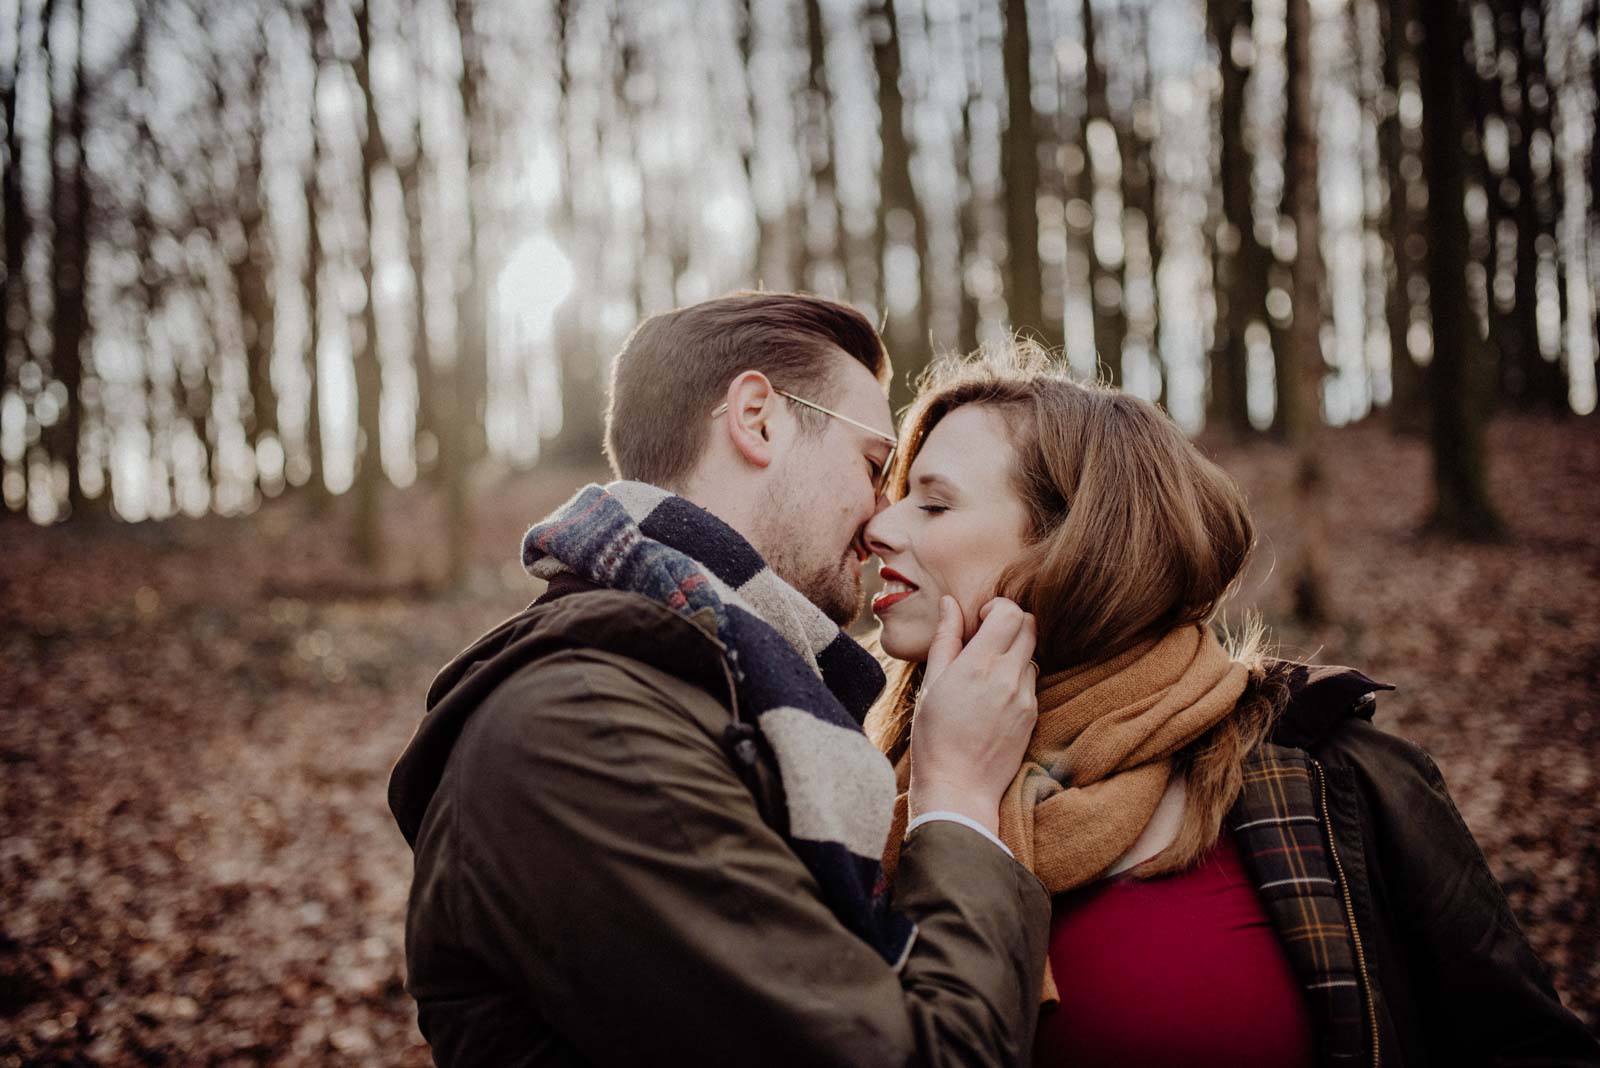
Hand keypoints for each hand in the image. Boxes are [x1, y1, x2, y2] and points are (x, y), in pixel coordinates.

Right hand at [907, 595, 1038, 836]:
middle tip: (986, 639)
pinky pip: (1032, 682)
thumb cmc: (935, 736)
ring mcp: (1025, 697)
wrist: (959, 786)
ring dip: (1014, 652)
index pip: (1010, 612)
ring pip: (1032, 653)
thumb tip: (950, 604)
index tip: (980, 620)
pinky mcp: (1033, 715)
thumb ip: (945, 638)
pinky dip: (1017, 679)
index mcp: (978, 665)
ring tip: (987, 673)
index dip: (997, 607)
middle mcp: (1007, 677)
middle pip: (1030, 625)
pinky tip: (994, 698)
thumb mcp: (932, 683)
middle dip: (1010, 622)